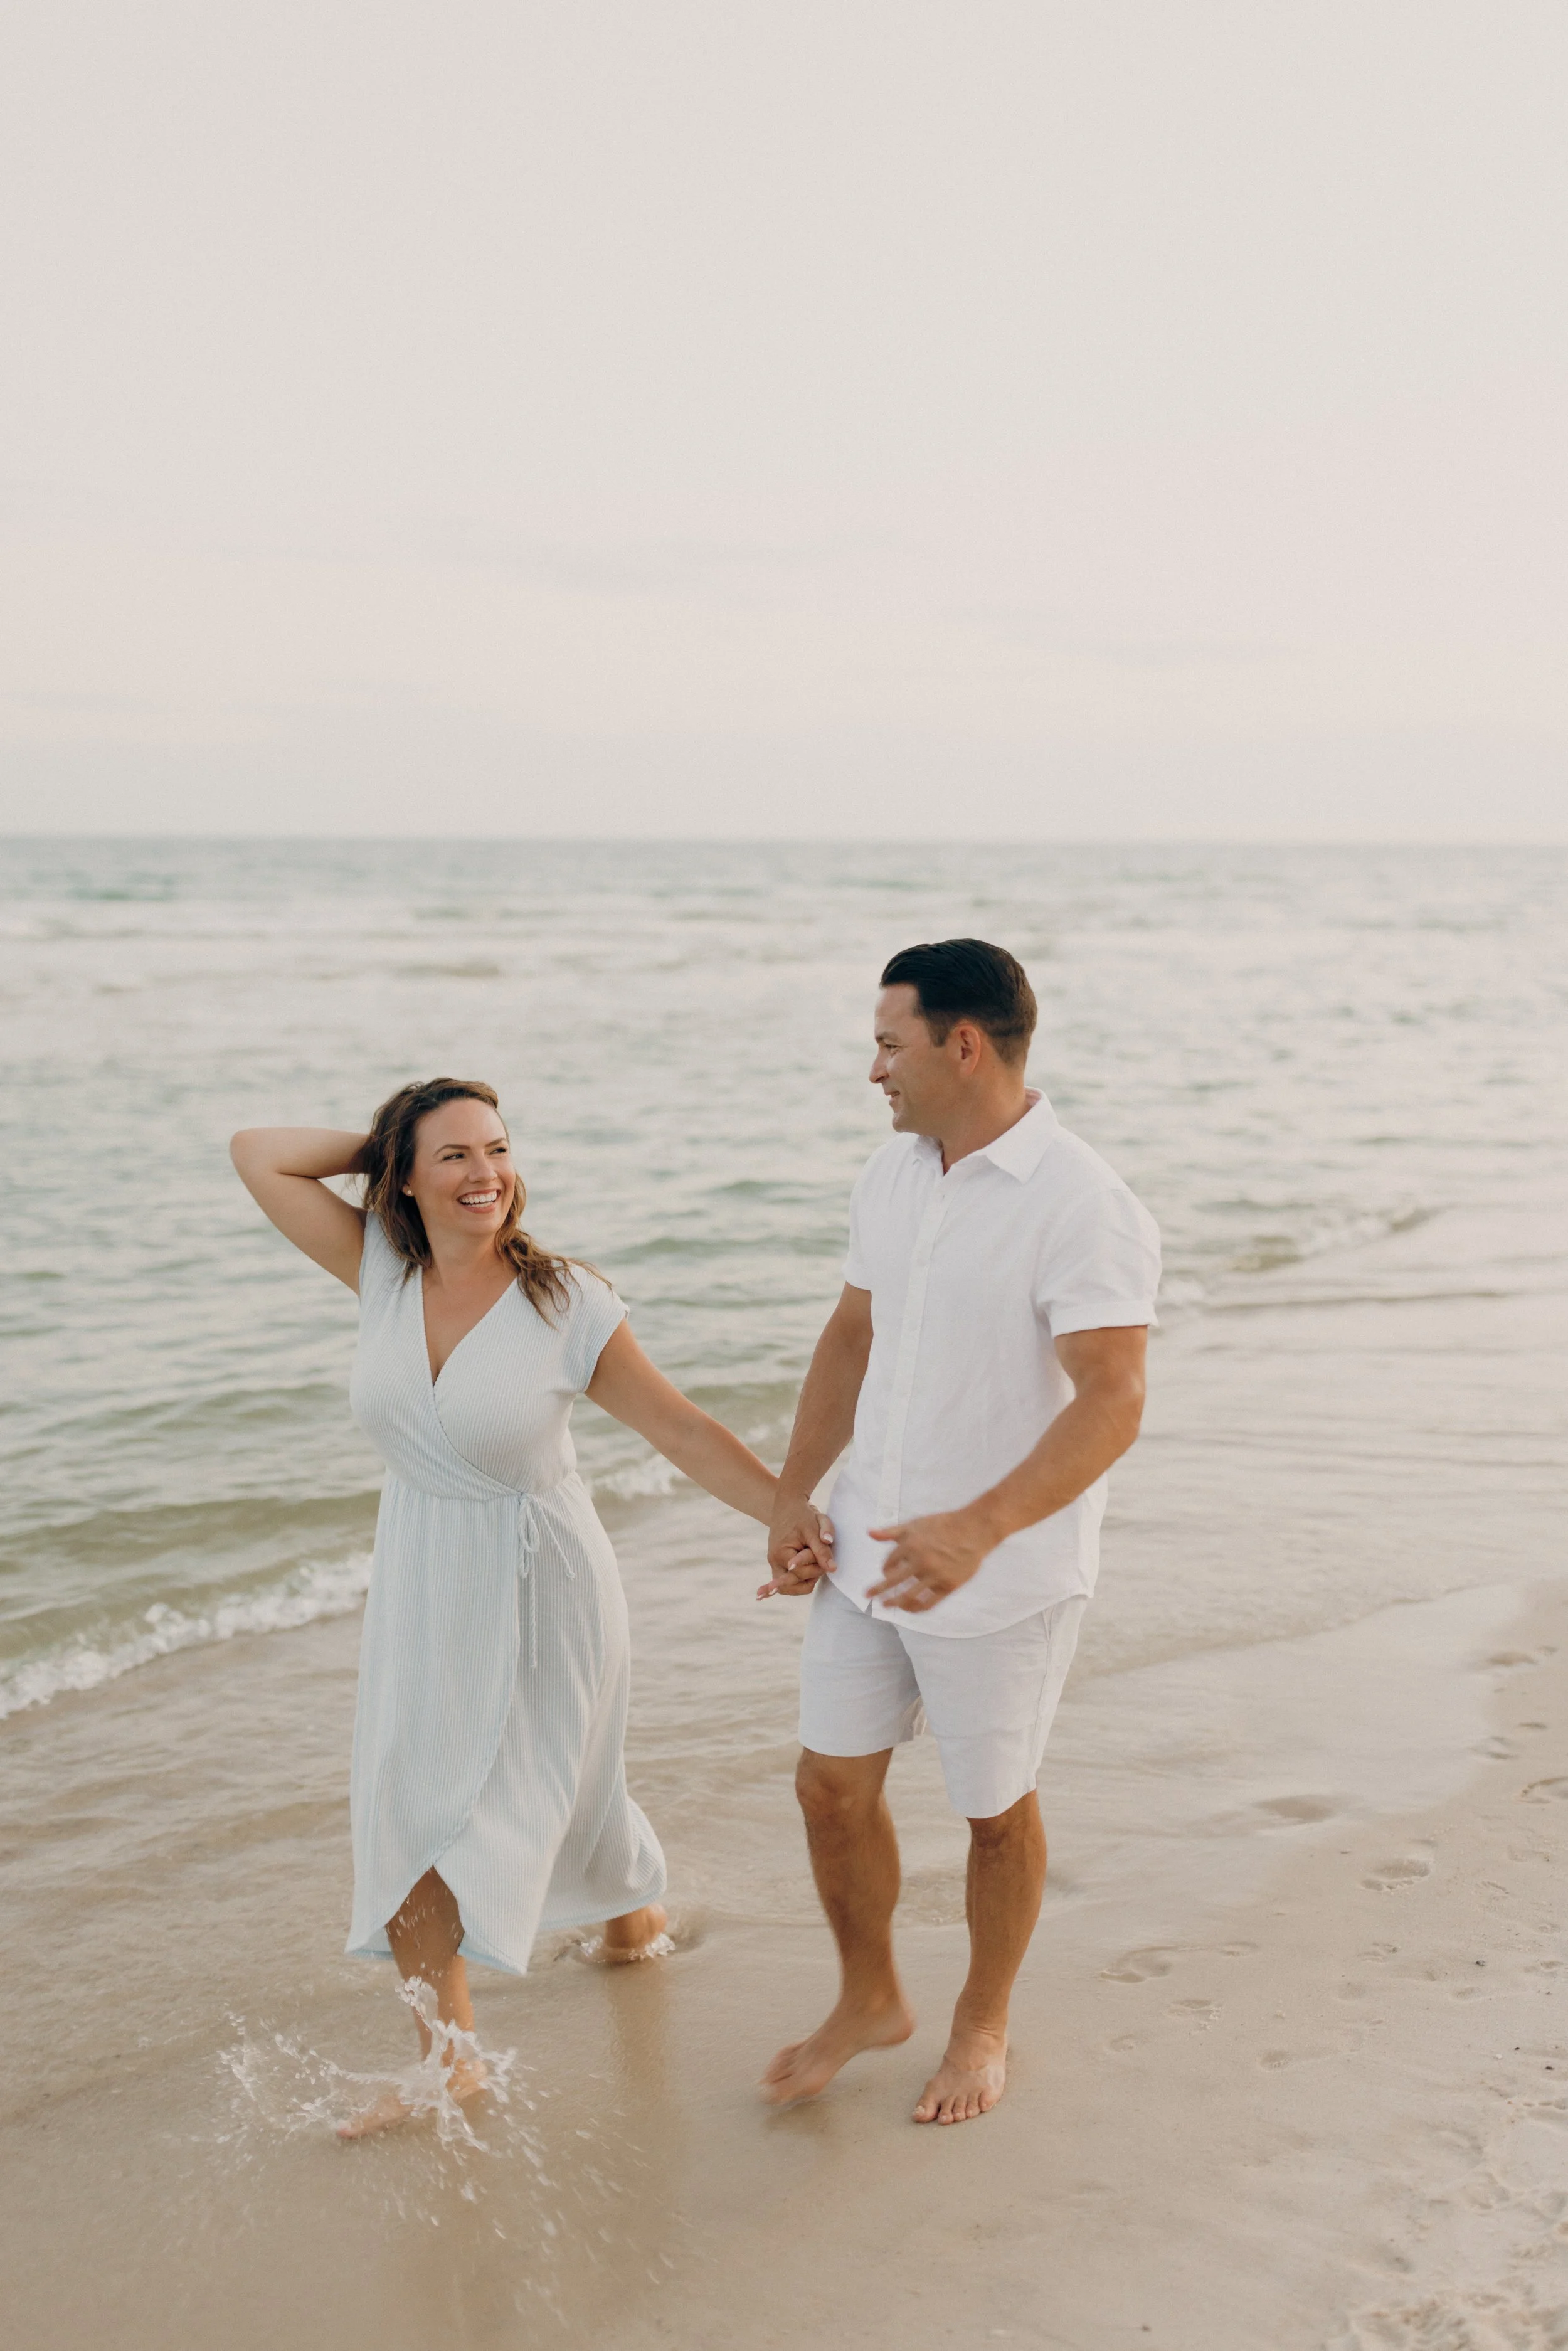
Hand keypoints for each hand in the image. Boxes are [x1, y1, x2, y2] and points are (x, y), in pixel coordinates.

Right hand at [757, 1500, 835, 1599]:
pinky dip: (790, 1583)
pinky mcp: (779, 1564)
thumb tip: (832, 1568)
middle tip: (818, 1556)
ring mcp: (775, 1563)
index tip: (822, 1554)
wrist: (788, 1504)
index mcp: (780, 1553)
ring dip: (805, 1579)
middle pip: (793, 1585)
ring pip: (789, 1587)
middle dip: (811, 1574)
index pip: (801, 1574)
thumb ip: (822, 1550)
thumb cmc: (802, 1515)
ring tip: (813, 1561)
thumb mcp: (814, 1529)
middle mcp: (774, 1561)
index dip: (816, 1567)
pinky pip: (784, 1581)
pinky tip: (760, 1596)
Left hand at [864, 1508, 992, 1612]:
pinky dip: (915, 1608)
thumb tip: (869, 1533)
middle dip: (878, 1589)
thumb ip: (891, 1532)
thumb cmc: (943, 1524)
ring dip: (894, 1602)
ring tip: (885, 1605)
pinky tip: (908, 1608)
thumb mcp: (915, 1524)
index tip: (887, 1573)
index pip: (889, 1563)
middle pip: (893, 1581)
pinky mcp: (948, 1586)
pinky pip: (928, 1603)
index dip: (885, 1569)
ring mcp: (935, 1575)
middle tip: (866, 1595)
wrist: (974, 1530)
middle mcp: (921, 1561)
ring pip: (908, 1595)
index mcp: (911, 1545)